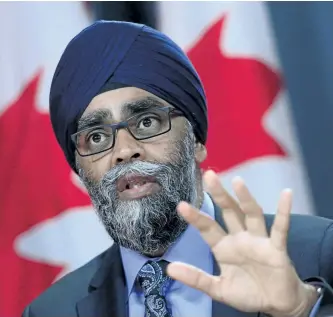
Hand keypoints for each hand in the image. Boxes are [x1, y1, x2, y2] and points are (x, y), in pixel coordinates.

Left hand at [167, 170, 317, 316]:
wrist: (275, 304)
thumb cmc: (247, 292)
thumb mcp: (218, 289)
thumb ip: (196, 278)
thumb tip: (170, 269)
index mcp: (223, 247)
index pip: (208, 228)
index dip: (196, 217)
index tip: (181, 205)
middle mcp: (240, 238)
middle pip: (228, 212)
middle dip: (220, 195)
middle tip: (209, 175)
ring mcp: (258, 241)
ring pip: (251, 215)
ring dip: (245, 198)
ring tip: (238, 181)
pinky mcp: (276, 248)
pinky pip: (281, 228)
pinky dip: (284, 212)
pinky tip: (286, 194)